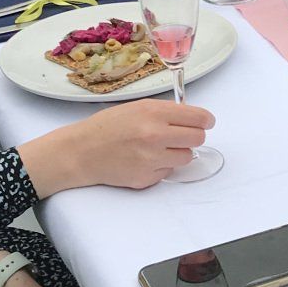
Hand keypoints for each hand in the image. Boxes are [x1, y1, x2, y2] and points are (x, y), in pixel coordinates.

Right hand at [20, 97, 215, 195]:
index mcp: (154, 113)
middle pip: (198, 138)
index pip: (198, 118)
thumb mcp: (137, 107)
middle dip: (193, 136)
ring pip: (186, 157)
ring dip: (178, 153)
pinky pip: (168, 172)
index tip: (205, 122)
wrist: (82, 151)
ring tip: (158, 148)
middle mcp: (155, 136)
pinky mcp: (146, 178)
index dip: (205, 120)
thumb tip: (193, 118)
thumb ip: (165, 112)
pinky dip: (162, 167)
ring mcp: (151, 159)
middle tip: (182, 135)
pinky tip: (144, 160)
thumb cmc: (107, 127)